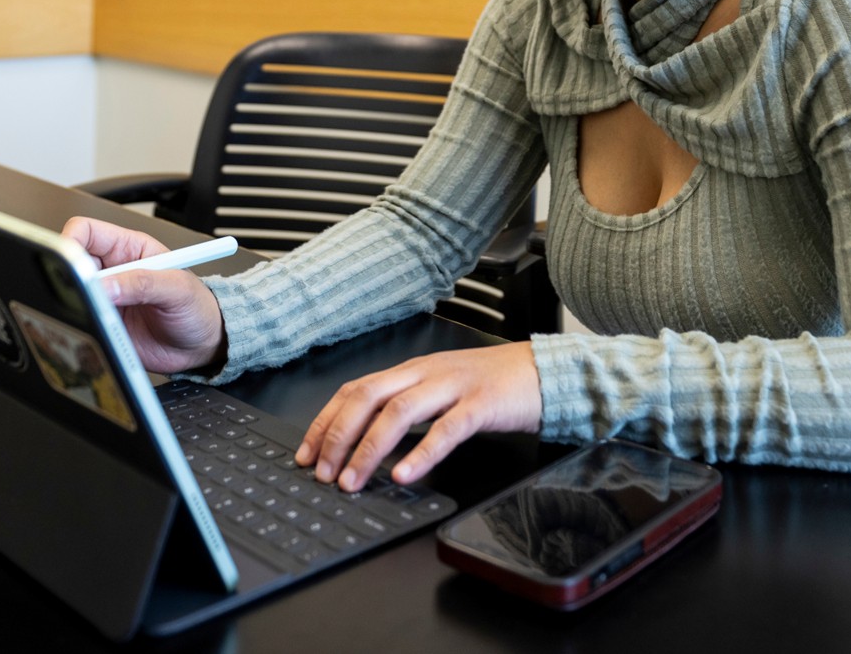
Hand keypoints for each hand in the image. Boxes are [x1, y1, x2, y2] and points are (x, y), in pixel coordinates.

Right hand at [61, 216, 225, 373]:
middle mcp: (114, 271)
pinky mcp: (103, 324)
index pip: (88, 232)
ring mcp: (106, 298)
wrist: (201, 347)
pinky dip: (83, 323)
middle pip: (74, 262)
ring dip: (79, 302)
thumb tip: (109, 285)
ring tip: (103, 313)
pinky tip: (103, 328)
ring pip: (73, 292)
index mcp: (131, 248)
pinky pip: (81, 320)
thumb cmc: (198, 308)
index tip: (71, 260)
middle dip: (73, 276)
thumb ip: (145, 283)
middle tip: (89, 292)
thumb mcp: (178, 289)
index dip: (73, 241)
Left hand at [294, 343, 541, 490]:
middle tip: (321, 472)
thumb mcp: (441, 390)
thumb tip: (366, 442)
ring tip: (352, 481)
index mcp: (412, 370)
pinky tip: (404, 474)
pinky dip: (421, 454)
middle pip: (368, 397)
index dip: (325, 421)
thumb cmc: (492, 386)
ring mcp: (453, 386)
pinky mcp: (482, 404)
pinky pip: (446, 429)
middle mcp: (426, 373)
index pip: (355, 389)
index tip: (306, 453)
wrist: (545, 372)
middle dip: (337, 436)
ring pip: (399, 412)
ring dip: (369, 449)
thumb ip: (408, 408)